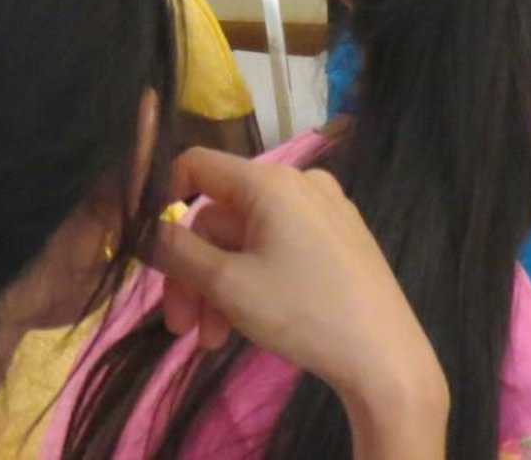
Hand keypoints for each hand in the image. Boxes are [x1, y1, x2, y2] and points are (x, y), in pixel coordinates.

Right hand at [153, 149, 446, 454]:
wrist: (390, 364)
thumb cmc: (304, 313)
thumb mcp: (226, 284)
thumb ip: (173, 250)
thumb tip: (140, 229)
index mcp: (270, 181)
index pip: (195, 166)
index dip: (162, 199)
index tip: (150, 249)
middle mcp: (300, 185)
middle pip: (221, 218)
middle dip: (194, 272)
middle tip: (180, 324)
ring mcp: (327, 214)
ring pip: (248, 241)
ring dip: (220, 288)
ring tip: (210, 339)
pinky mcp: (343, 244)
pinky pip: (280, 250)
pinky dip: (254, 282)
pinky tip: (245, 325)